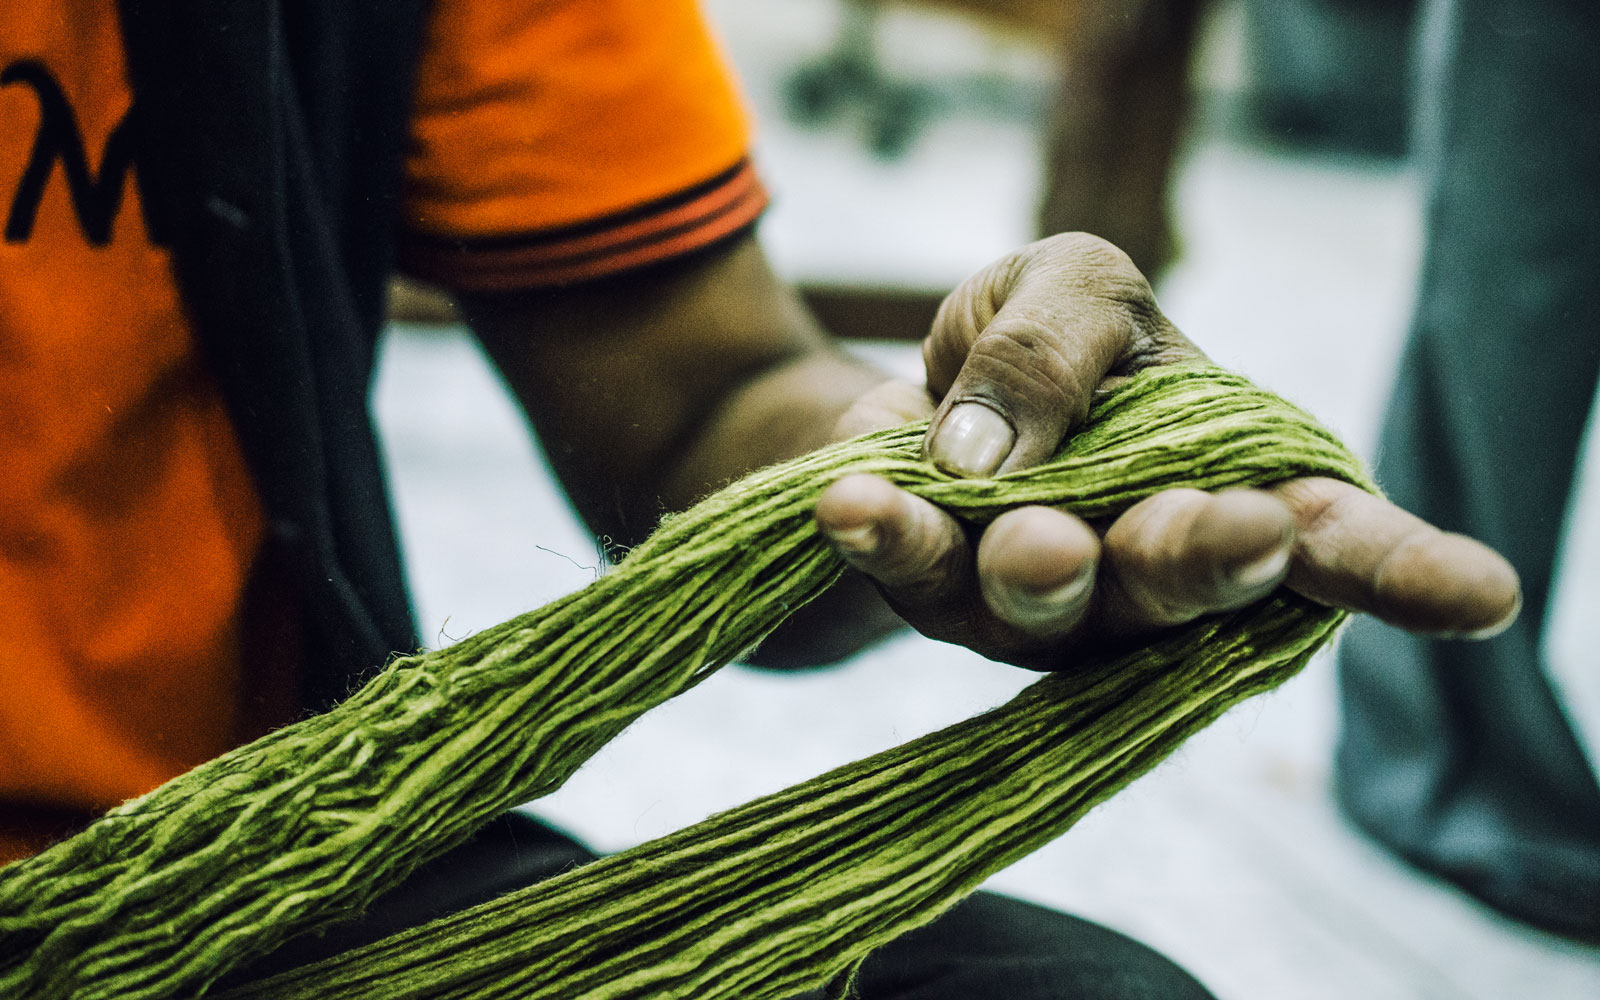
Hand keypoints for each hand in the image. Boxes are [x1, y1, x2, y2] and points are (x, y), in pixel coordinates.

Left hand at [814, 234, 1520, 667]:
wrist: (923, 389)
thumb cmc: (1042, 343)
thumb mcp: (1069, 282)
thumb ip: (1054, 343)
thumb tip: (989, 455)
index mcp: (1233, 487)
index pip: (1334, 542)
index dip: (1404, 573)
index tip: (1477, 599)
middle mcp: (1151, 572)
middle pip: (1193, 587)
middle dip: (1208, 561)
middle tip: (1237, 533)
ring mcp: (1046, 608)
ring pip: (1051, 606)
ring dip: (1043, 567)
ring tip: (1029, 539)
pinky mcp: (938, 602)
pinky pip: (912, 577)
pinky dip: (885, 538)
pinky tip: (851, 505)